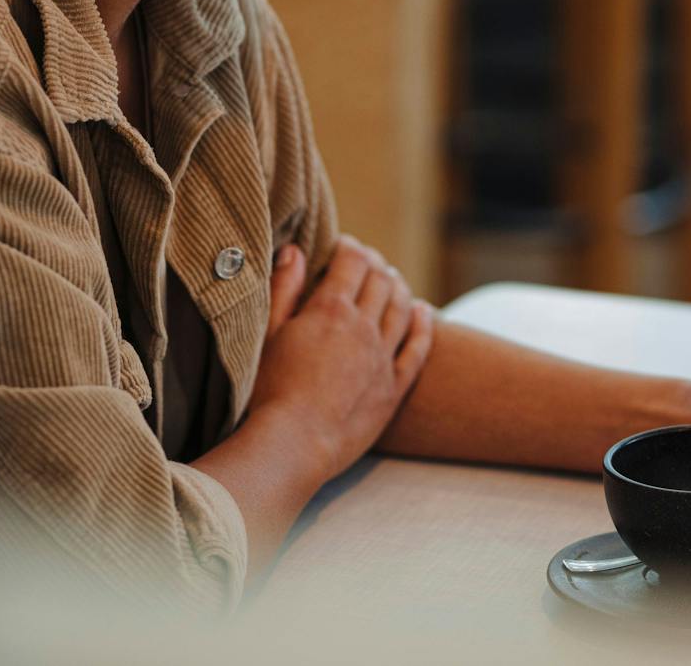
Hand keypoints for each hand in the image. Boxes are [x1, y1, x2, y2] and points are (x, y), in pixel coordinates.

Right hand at [248, 234, 433, 482]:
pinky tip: (424, 312)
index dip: (350, 248)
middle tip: (366, 261)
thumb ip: (283, 289)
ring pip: (402, 309)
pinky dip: (423, 325)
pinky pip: (417, 349)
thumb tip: (294, 251)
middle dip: (375, 264)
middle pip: (381, 281)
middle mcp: (364, 328)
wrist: (292, 445)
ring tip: (392, 279)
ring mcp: (382, 358)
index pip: (352, 262)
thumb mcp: (266, 334)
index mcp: (331, 310)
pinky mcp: (393, 389)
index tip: (343, 245)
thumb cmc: (268, 390)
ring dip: (399, 287)